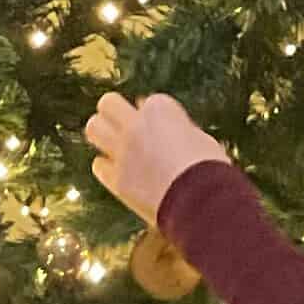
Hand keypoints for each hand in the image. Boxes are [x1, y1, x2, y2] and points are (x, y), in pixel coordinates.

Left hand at [85, 90, 230, 226]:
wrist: (201, 202)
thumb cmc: (209, 169)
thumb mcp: (200, 138)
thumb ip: (178, 128)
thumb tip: (172, 127)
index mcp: (160, 109)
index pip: (147, 101)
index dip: (154, 117)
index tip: (163, 129)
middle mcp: (136, 125)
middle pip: (107, 104)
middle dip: (114, 112)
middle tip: (124, 126)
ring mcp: (122, 152)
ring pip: (94, 128)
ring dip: (102, 133)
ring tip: (114, 144)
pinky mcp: (116, 179)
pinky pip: (99, 166)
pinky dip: (107, 167)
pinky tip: (119, 172)